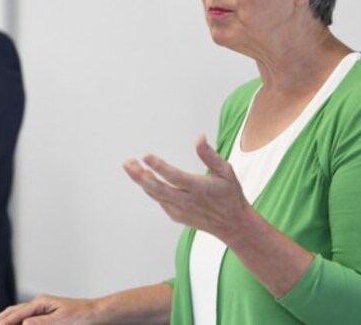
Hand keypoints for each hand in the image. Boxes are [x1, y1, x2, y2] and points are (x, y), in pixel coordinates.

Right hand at [0, 294, 97, 324]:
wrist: (95, 314)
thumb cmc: (81, 316)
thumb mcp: (61, 321)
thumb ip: (42, 323)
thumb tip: (24, 323)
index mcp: (41, 303)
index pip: (18, 313)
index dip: (6, 321)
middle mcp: (40, 304)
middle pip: (15, 311)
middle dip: (3, 318)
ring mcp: (43, 309)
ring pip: (20, 314)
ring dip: (10, 319)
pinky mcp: (47, 315)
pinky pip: (28, 318)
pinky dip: (19, 321)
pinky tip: (17, 324)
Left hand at [123, 134, 251, 242]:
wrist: (232, 224)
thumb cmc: (229, 194)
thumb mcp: (225, 172)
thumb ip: (210, 155)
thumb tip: (199, 137)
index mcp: (199, 188)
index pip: (175, 177)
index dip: (159, 166)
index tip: (145, 156)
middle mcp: (187, 201)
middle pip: (158, 188)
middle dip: (140, 175)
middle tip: (128, 162)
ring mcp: (179, 210)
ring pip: (155, 194)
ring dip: (141, 180)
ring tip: (130, 166)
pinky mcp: (175, 215)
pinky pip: (159, 200)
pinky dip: (150, 188)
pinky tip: (144, 177)